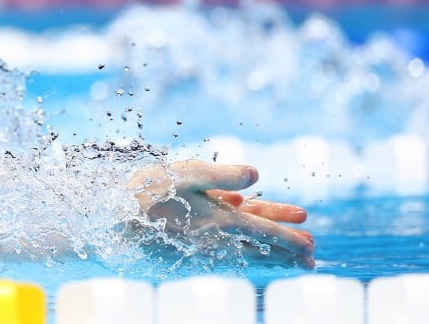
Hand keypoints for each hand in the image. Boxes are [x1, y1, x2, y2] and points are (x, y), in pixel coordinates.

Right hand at [129, 159, 313, 267]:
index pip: (265, 232)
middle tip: (311, 257)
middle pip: (260, 246)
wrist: (116, 216)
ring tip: (291, 255)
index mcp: (221, 219)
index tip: (312, 247)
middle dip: (287, 250)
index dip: (291, 238)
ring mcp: (203, 244)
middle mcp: (216, 237)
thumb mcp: (190, 171)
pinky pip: (225, 247)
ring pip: (246, 249)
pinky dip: (242, 245)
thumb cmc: (151, 189)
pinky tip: (245, 235)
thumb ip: (225, 174)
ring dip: (270, 252)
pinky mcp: (190, 245)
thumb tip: (257, 175)